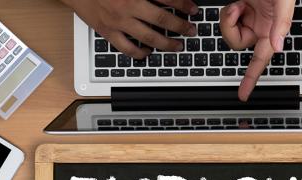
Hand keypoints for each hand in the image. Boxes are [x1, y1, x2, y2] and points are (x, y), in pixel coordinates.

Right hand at [60, 0, 197, 58]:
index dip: (184, 4)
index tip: (193, 9)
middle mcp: (127, 6)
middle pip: (162, 19)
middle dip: (180, 26)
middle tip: (191, 30)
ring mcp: (118, 21)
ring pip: (149, 38)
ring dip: (166, 43)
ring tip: (177, 46)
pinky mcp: (108, 32)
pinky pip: (127, 49)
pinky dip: (140, 54)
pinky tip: (148, 54)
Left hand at [220, 0, 294, 100]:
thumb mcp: (284, 1)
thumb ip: (282, 22)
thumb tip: (277, 46)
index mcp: (272, 32)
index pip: (260, 61)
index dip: (251, 79)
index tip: (243, 94)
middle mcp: (260, 29)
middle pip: (237, 44)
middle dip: (231, 28)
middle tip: (238, 8)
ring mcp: (249, 20)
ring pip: (229, 32)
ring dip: (229, 17)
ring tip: (240, 3)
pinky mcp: (241, 10)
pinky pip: (227, 18)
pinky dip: (228, 10)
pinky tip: (239, 2)